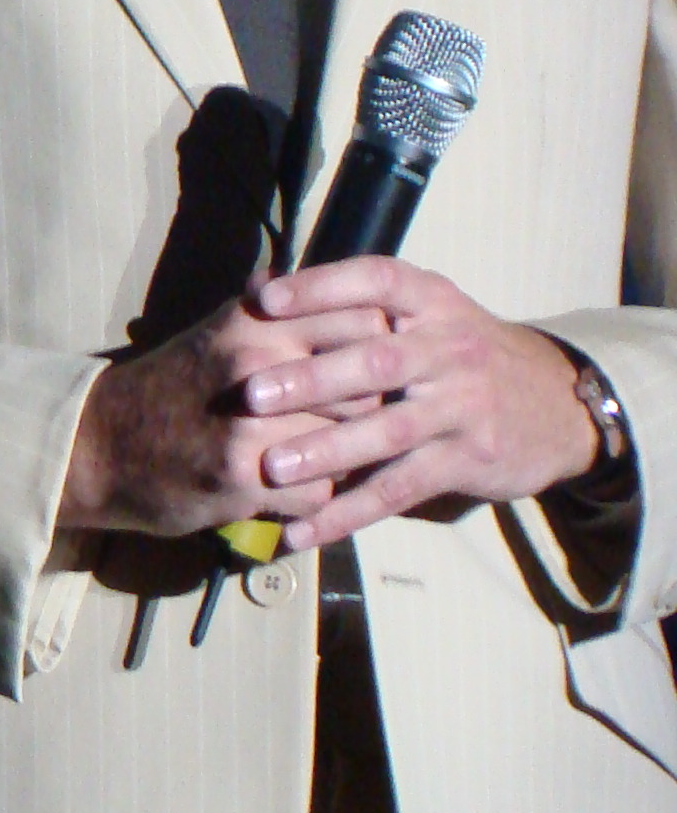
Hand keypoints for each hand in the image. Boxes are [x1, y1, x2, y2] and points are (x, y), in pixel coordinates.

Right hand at [58, 287, 396, 539]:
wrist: (101, 444)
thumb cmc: (169, 386)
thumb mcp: (214, 331)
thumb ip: (267, 310)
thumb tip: (315, 280)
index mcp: (255, 320)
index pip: (362, 321)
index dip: (380, 347)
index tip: (380, 364)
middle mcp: (255, 363)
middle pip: (366, 389)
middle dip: (367, 410)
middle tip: (353, 423)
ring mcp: (249, 422)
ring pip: (348, 444)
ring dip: (344, 458)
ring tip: (325, 458)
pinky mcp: (243, 477)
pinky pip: (318, 491)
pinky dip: (312, 496)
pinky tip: (291, 488)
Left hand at [236, 257, 605, 549]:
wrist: (561, 401)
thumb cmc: (463, 351)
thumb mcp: (429, 312)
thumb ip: (358, 304)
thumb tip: (255, 288)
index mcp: (431, 302)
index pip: (375, 281)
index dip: (320, 287)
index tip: (263, 300)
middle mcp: (450, 348)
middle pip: (376, 361)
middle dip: (311, 378)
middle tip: (250, 393)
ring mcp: (463, 406)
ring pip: (388, 431)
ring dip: (326, 451)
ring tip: (271, 468)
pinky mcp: (468, 459)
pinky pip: (400, 489)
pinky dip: (348, 512)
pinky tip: (304, 530)